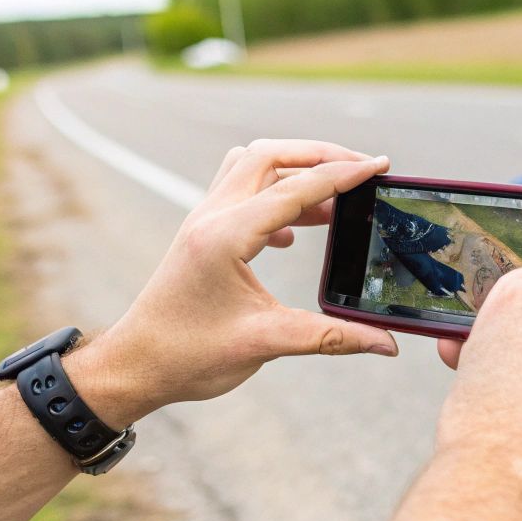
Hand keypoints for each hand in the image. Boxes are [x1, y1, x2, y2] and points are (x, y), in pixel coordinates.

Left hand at [73, 140, 396, 424]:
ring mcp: (202, 221)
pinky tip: (297, 232)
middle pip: (269, 154)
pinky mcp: (201, 234)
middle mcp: (211, 217)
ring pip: (251, 166)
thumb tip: (387, 344)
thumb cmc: (188, 356)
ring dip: (294, 169)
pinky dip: (276, 195)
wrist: (134, 366)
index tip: (381, 166)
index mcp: (226, 236)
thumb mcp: (266, 344)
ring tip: (336, 196)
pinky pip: (241, 191)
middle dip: (319, 154)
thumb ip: (331, 337)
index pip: (295, 189)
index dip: (343, 175)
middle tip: (361, 168)